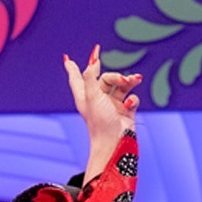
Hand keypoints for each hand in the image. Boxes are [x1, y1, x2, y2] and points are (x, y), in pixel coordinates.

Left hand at [64, 45, 139, 183]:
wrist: (114, 142)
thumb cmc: (99, 122)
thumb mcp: (92, 96)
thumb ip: (90, 76)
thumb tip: (92, 60)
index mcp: (85, 97)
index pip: (76, 79)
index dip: (72, 68)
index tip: (67, 59)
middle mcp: (97, 100)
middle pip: (105, 78)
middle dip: (115, 76)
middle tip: (122, 80)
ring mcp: (112, 105)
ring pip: (121, 85)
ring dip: (128, 81)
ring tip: (134, 81)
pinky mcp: (125, 110)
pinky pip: (131, 97)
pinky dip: (133, 98)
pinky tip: (130, 105)